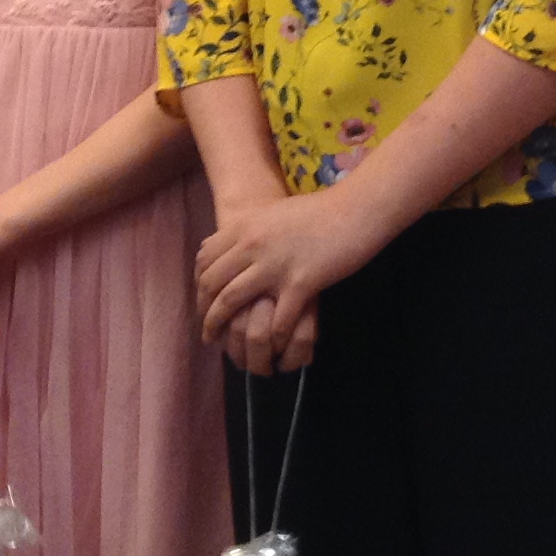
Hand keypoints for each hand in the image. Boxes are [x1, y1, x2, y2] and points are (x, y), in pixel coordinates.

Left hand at [196, 189, 384, 371]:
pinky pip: (276, 319)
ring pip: (231, 301)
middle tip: (208, 329)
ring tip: (222, 344)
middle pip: (211, 283)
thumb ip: (251, 229)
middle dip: (204, 310)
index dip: (199, 284)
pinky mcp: (300, 283)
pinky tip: (272, 346)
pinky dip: (271, 336)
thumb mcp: (274, 213)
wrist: (355, 209)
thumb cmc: (320, 211)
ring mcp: (274, 265)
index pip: (205, 258)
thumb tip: (234, 242)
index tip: (203, 301)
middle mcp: (251, 245)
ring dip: (221, 327)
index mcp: (244, 226)